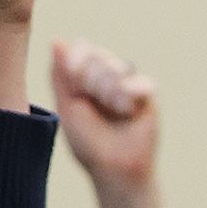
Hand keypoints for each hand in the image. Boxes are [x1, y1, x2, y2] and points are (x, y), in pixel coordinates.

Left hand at [51, 40, 159, 189]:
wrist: (112, 168)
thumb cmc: (88, 143)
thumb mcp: (66, 106)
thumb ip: (60, 75)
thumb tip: (57, 40)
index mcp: (87, 79)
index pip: (83, 50)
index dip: (77, 61)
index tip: (75, 85)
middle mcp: (109, 78)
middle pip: (100, 57)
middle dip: (92, 81)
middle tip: (95, 104)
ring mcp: (129, 86)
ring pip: (120, 66)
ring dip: (110, 89)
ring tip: (112, 110)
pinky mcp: (149, 98)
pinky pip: (141, 81)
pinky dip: (129, 94)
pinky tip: (126, 111)